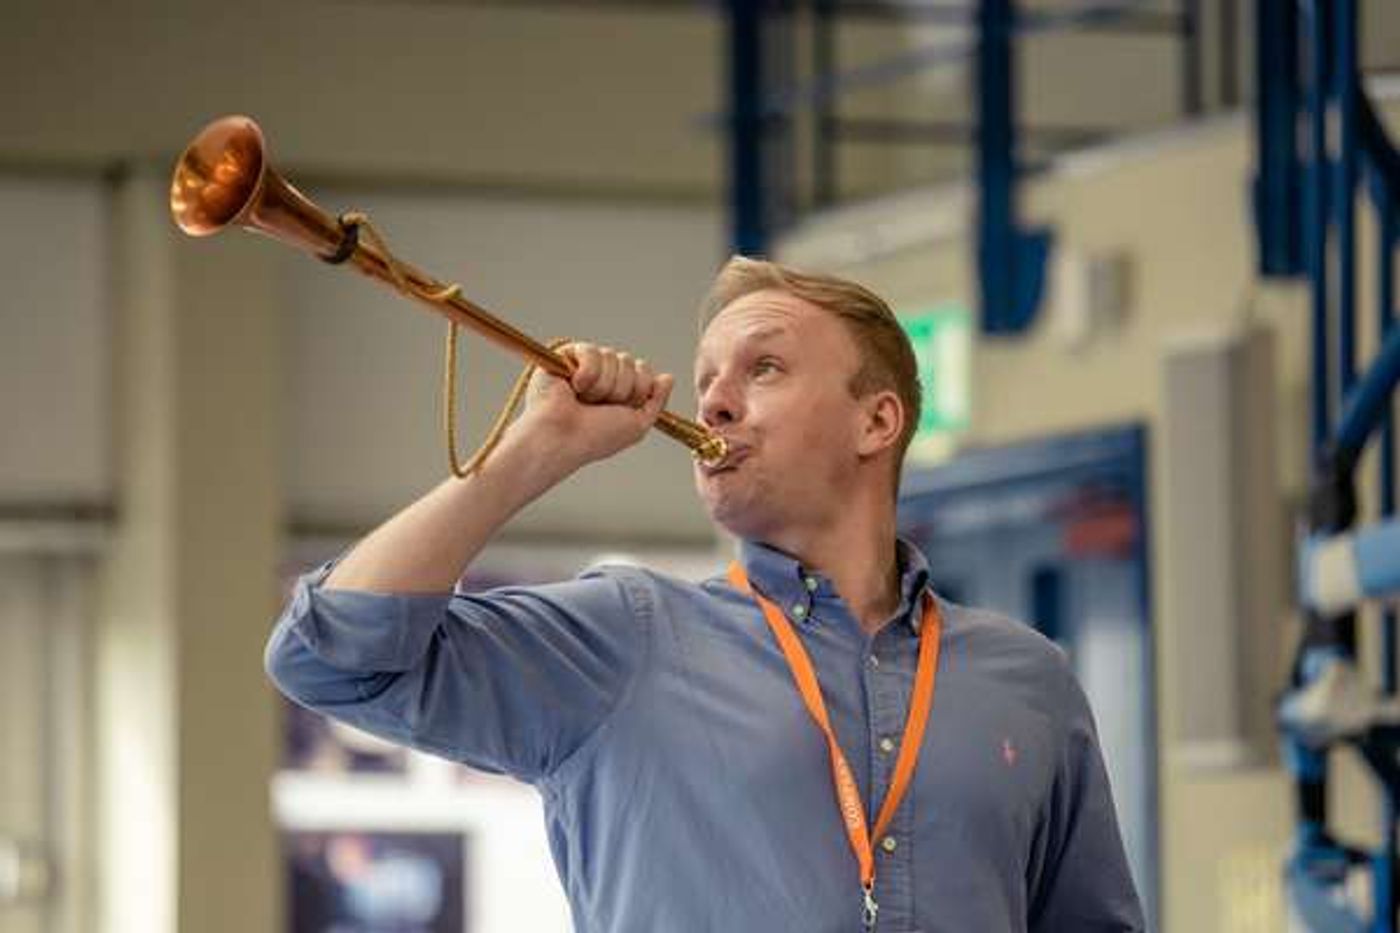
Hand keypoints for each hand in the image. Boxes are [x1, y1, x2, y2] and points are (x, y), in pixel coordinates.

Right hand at [515, 342, 674, 468]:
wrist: (560, 439)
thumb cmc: (595, 438)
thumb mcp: (637, 425)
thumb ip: (656, 401)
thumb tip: (668, 377)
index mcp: (618, 392)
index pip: (643, 372)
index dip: (638, 390)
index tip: (622, 409)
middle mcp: (602, 377)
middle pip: (630, 363)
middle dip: (620, 389)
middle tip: (599, 407)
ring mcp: (582, 366)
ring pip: (611, 356)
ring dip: (602, 386)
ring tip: (583, 400)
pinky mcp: (563, 356)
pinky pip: (590, 351)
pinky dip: (586, 374)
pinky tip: (572, 388)